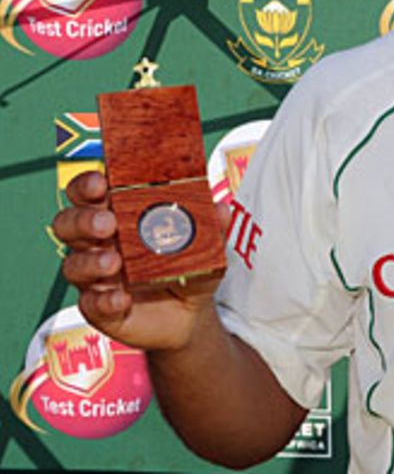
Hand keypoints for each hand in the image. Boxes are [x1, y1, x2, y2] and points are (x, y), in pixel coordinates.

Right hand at [54, 171, 228, 350]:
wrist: (189, 314)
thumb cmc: (187, 267)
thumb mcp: (205, 246)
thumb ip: (212, 227)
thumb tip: (222, 208)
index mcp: (118, 215)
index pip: (89, 193)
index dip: (87, 185)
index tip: (101, 183)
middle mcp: (99, 243)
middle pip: (69, 223)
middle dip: (83, 219)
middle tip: (108, 223)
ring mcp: (95, 277)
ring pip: (73, 264)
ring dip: (90, 261)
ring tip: (114, 262)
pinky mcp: (99, 308)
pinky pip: (91, 304)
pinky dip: (104, 300)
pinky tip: (121, 299)